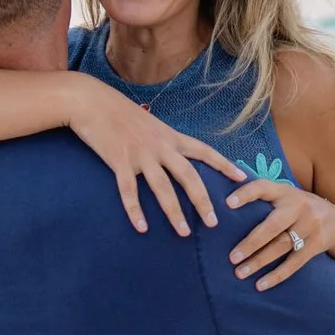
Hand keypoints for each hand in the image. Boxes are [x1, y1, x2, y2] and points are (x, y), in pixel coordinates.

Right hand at [65, 77, 244, 235]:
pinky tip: (142, 227)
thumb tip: (172, 155)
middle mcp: (160, 146)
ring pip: (162, 188)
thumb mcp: (150, 123)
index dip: (223, 164)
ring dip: (174, 212)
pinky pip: (129, 191)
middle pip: (188, 176)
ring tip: (183, 233)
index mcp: (170, 136)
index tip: (242, 178)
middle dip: (202, 201)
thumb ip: (163, 140)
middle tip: (213, 223)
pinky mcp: (119, 161)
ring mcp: (141, 155)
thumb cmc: (119, 112)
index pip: (204, 151)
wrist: (92, 101)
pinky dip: (135, 210)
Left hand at [225, 176, 334, 289]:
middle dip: (251, 243)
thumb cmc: (298, 208)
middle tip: (232, 257)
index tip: (227, 204)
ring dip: (259, 262)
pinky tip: (261, 285)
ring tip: (240, 273)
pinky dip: (277, 275)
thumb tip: (224, 206)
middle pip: (272, 226)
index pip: (263, 188)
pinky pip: (294, 263)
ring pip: (280, 247)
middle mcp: (299, 207)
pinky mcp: (316, 245)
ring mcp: (310, 226)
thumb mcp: (286, 195)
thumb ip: (264, 198)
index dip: (246, 194)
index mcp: (285, 192)